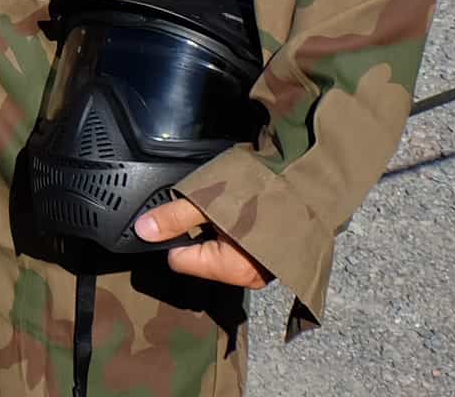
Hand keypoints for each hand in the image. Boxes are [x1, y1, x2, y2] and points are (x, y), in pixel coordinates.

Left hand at [135, 198, 272, 289]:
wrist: (312, 178)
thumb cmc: (260, 190)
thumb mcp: (207, 200)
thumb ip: (173, 218)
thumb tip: (142, 231)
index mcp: (231, 269)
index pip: (178, 260)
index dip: (170, 234)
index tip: (174, 213)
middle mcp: (248, 276)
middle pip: (200, 258)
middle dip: (194, 233)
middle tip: (204, 206)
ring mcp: (264, 267)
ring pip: (220, 251)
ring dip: (216, 229)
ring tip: (226, 204)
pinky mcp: (273, 253)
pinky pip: (240, 246)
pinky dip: (234, 229)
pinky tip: (241, 209)